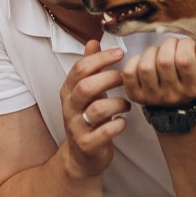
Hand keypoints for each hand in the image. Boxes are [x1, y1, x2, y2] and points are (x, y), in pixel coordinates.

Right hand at [57, 39, 129, 176]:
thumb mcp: (86, 91)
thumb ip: (89, 67)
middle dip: (109, 78)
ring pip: (97, 109)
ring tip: (126, 104)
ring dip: (117, 103)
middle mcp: (69, 108)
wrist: (82, 156)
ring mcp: (76, 127)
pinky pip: (104, 133)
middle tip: (125, 78)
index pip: (80, 69)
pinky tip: (122, 121)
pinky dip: (118, 125)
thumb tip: (92, 41)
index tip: (120, 53)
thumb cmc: (88, 118)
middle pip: (86, 86)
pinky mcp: (87, 145)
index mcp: (69, 91)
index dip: (101, 58)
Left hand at [121, 36, 195, 107]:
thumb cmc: (187, 83)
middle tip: (172, 46)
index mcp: (192, 88)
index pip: (185, 60)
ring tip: (158, 53)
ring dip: (152, 52)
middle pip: (164, 60)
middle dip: (168, 45)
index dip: (185, 45)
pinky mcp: (136, 95)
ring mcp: (153, 97)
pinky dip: (135, 61)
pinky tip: (144, 60)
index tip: (186, 44)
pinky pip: (129, 73)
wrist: (174, 108)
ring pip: (146, 66)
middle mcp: (172, 95)